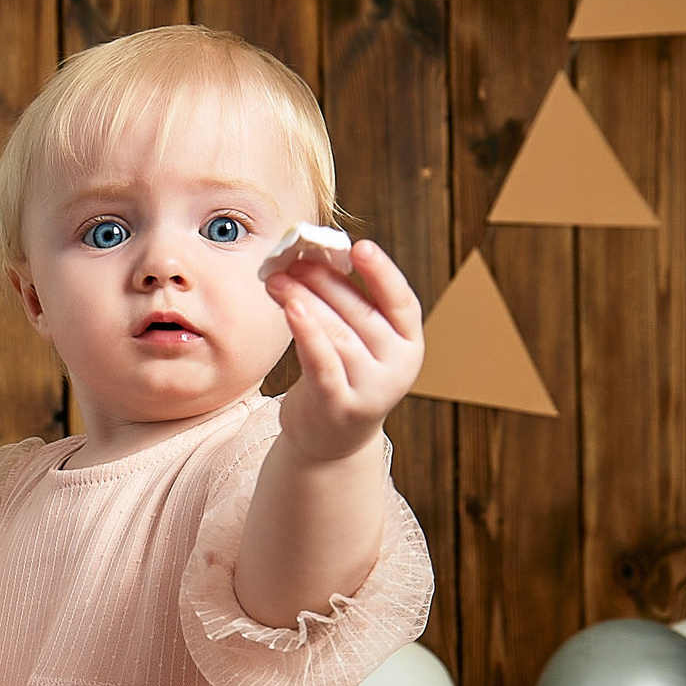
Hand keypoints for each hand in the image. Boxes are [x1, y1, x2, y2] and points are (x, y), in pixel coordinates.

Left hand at [266, 240, 424, 460]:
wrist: (332, 438)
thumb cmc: (343, 374)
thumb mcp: (358, 341)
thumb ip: (348, 305)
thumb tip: (312, 257)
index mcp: (408, 343)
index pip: (401, 301)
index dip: (382, 273)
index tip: (359, 246)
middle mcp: (398, 368)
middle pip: (361, 313)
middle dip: (324, 281)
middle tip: (293, 259)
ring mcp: (371, 391)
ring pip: (337, 334)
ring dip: (305, 300)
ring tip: (277, 280)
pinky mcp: (340, 408)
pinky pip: (322, 364)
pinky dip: (306, 333)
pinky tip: (290, 308)